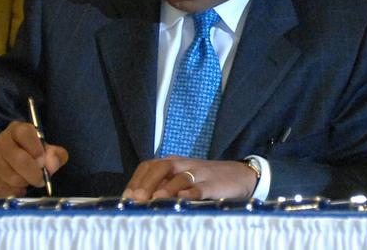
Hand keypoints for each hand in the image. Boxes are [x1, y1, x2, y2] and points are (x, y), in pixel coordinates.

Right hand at [0, 121, 67, 196]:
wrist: (6, 161)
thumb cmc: (30, 153)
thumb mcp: (46, 150)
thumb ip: (55, 155)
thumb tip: (52, 165)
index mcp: (17, 129)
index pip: (24, 133)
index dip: (36, 148)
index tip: (43, 161)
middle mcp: (0, 141)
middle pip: (18, 159)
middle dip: (34, 173)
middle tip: (41, 179)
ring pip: (11, 176)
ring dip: (24, 183)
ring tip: (28, 180)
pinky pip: (3, 188)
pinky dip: (15, 191)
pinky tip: (18, 186)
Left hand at [122, 158, 255, 200]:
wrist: (240, 175)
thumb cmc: (206, 181)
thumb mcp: (183, 180)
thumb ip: (164, 186)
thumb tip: (139, 202)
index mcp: (173, 163)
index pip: (149, 165)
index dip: (136, 180)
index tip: (126, 197)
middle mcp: (184, 165)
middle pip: (161, 167)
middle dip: (147, 182)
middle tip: (137, 199)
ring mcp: (200, 173)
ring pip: (180, 176)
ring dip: (166, 188)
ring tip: (155, 199)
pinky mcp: (214, 184)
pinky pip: (201, 187)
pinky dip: (191, 192)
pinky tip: (182, 200)